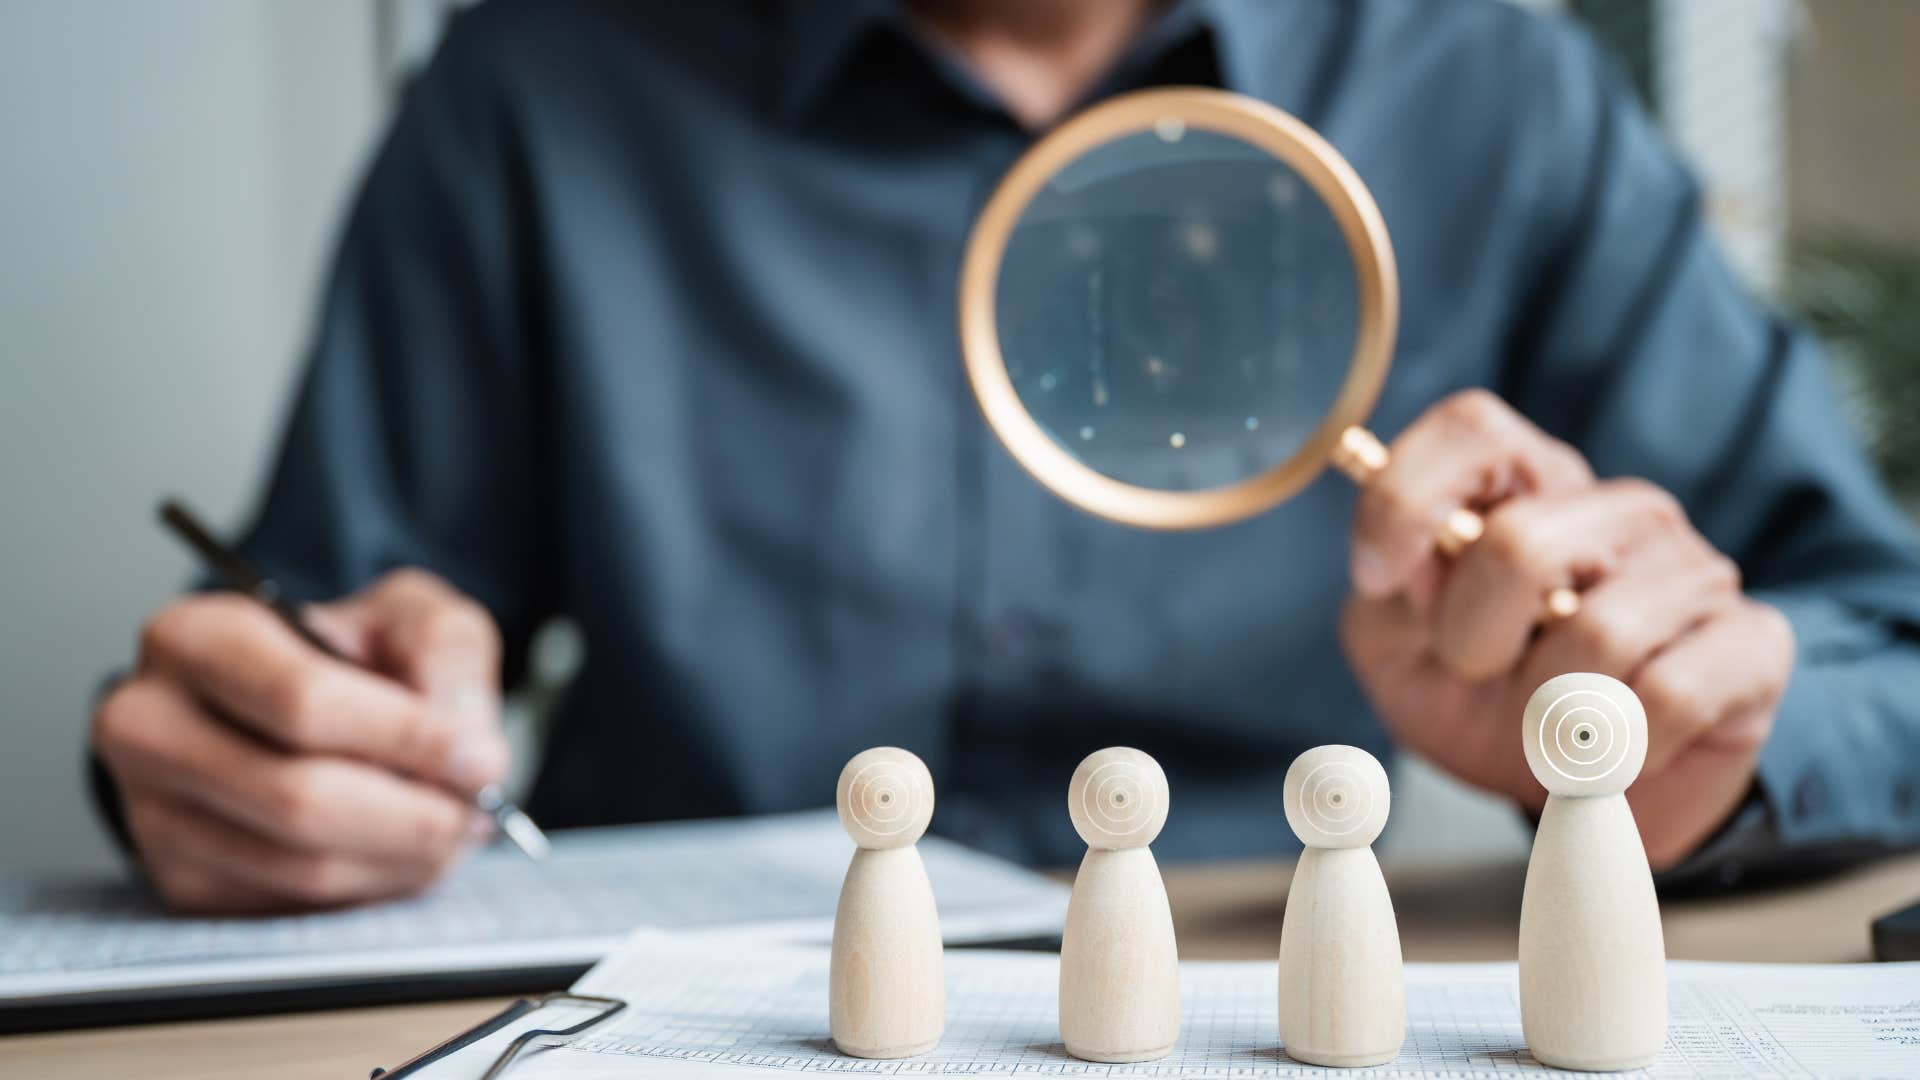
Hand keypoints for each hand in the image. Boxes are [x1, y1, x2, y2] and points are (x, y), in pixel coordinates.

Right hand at [92, 569, 511, 911]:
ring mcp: (155, 814)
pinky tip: (399, 847)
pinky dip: (373, 885)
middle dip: (413, 813)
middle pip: (299, 798)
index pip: (302, 702)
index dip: (407, 738)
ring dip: (402, 856)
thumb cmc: (353, 655)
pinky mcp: (183, 883)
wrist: (301, 707)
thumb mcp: (412, 617)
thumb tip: (468, 749)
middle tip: (476, 806)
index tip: (481, 758)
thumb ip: (446, 655)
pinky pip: (297, 906)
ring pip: (303, 865)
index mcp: (193, 639)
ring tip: (450, 824)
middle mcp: (148, 726)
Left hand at [1339, 390, 1794, 867]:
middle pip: (1521, 542)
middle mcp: (1617, 511)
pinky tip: (1609, 753)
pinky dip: (1616, 749)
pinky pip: (1669, 696)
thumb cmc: (1482, 702)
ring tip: (1546, 723)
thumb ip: (1392, 593)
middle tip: (1477, 675)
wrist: (1576, 796)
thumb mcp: (1400, 650)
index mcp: (1527, 487)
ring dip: (1546, 709)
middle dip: (1470, 638)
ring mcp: (1694, 569)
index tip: (1377, 577)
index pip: (1475, 430)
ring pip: (1599, 632)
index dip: (1409, 500)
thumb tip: (1416, 555)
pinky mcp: (1753, 641)